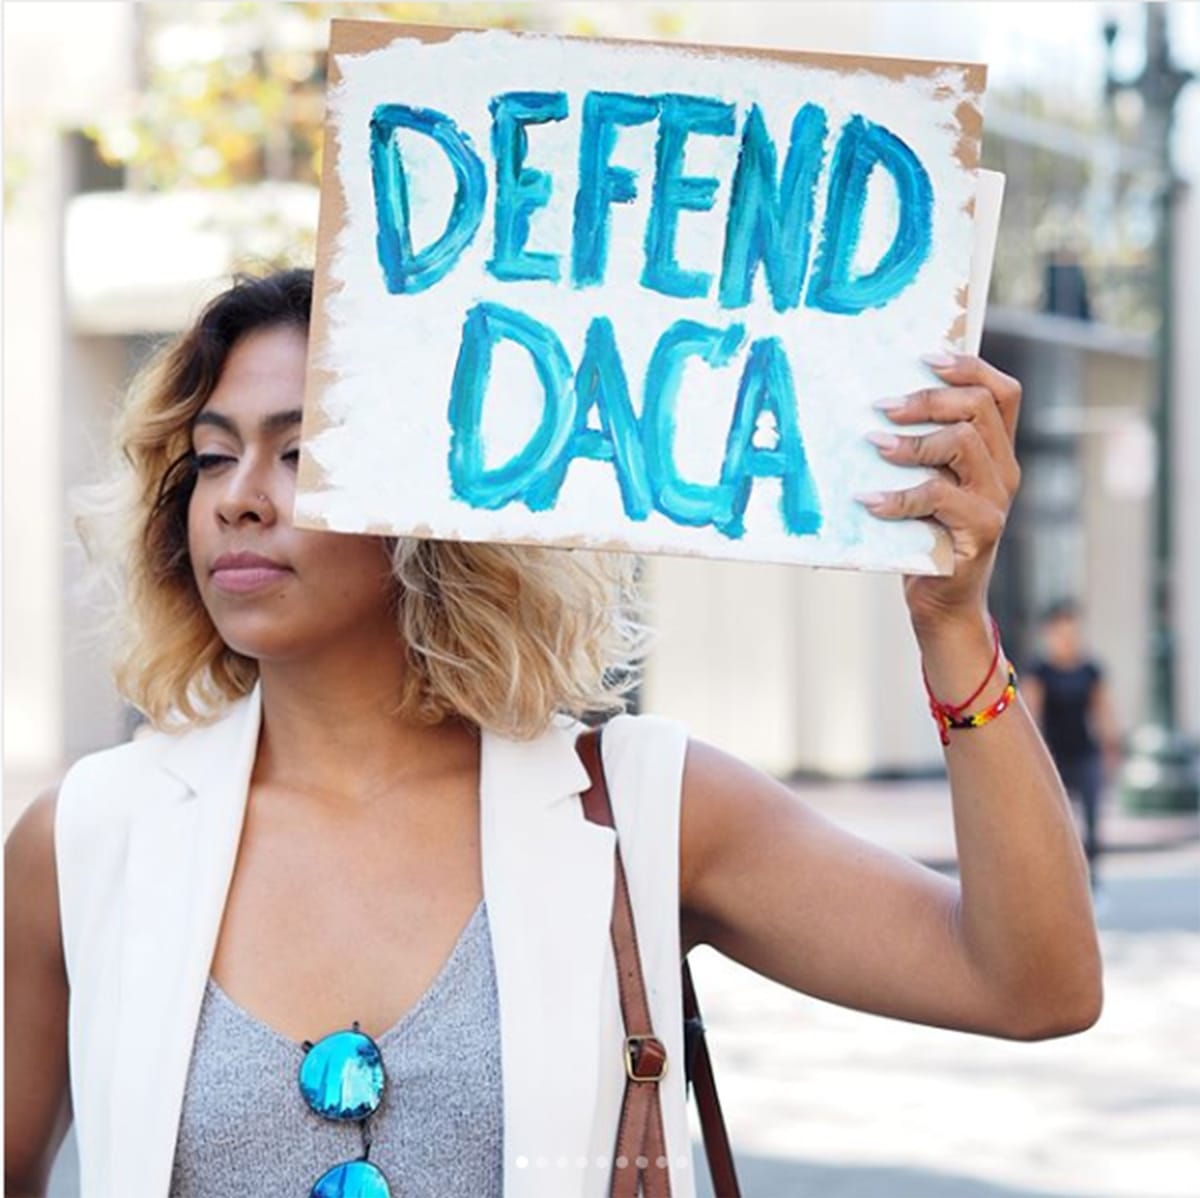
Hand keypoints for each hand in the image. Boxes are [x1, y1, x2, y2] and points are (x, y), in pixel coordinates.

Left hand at [858, 351, 1022, 633]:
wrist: (942, 604)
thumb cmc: (924, 538)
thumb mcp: (924, 486)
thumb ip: (919, 451)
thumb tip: (876, 406)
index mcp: (996, 454)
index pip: (1002, 392)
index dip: (969, 367)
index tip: (926, 358)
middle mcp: (1003, 473)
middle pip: (979, 408)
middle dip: (928, 400)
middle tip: (883, 407)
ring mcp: (995, 503)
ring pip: (964, 443)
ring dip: (912, 442)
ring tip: (875, 446)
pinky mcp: (979, 533)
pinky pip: (939, 497)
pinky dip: (898, 497)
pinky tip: (868, 501)